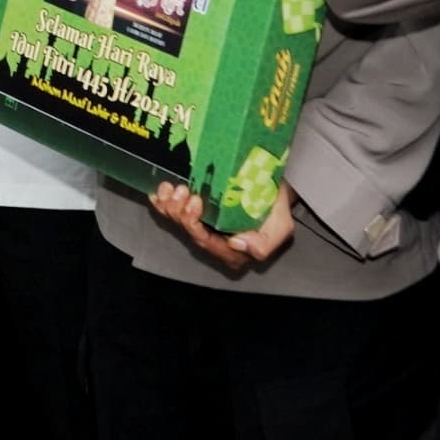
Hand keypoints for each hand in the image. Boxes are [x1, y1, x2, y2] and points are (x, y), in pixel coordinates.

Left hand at [142, 174, 296, 274]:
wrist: (275, 189)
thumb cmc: (277, 209)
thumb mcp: (281, 227)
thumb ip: (265, 243)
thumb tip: (237, 244)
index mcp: (232, 252)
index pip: (205, 241)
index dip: (193, 223)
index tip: (196, 200)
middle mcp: (214, 243)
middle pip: (187, 230)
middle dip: (178, 210)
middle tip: (181, 189)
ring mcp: (204, 227)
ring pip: (178, 220)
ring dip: (169, 204)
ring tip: (171, 187)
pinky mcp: (197, 212)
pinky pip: (174, 211)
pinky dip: (163, 202)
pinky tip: (158, 193)